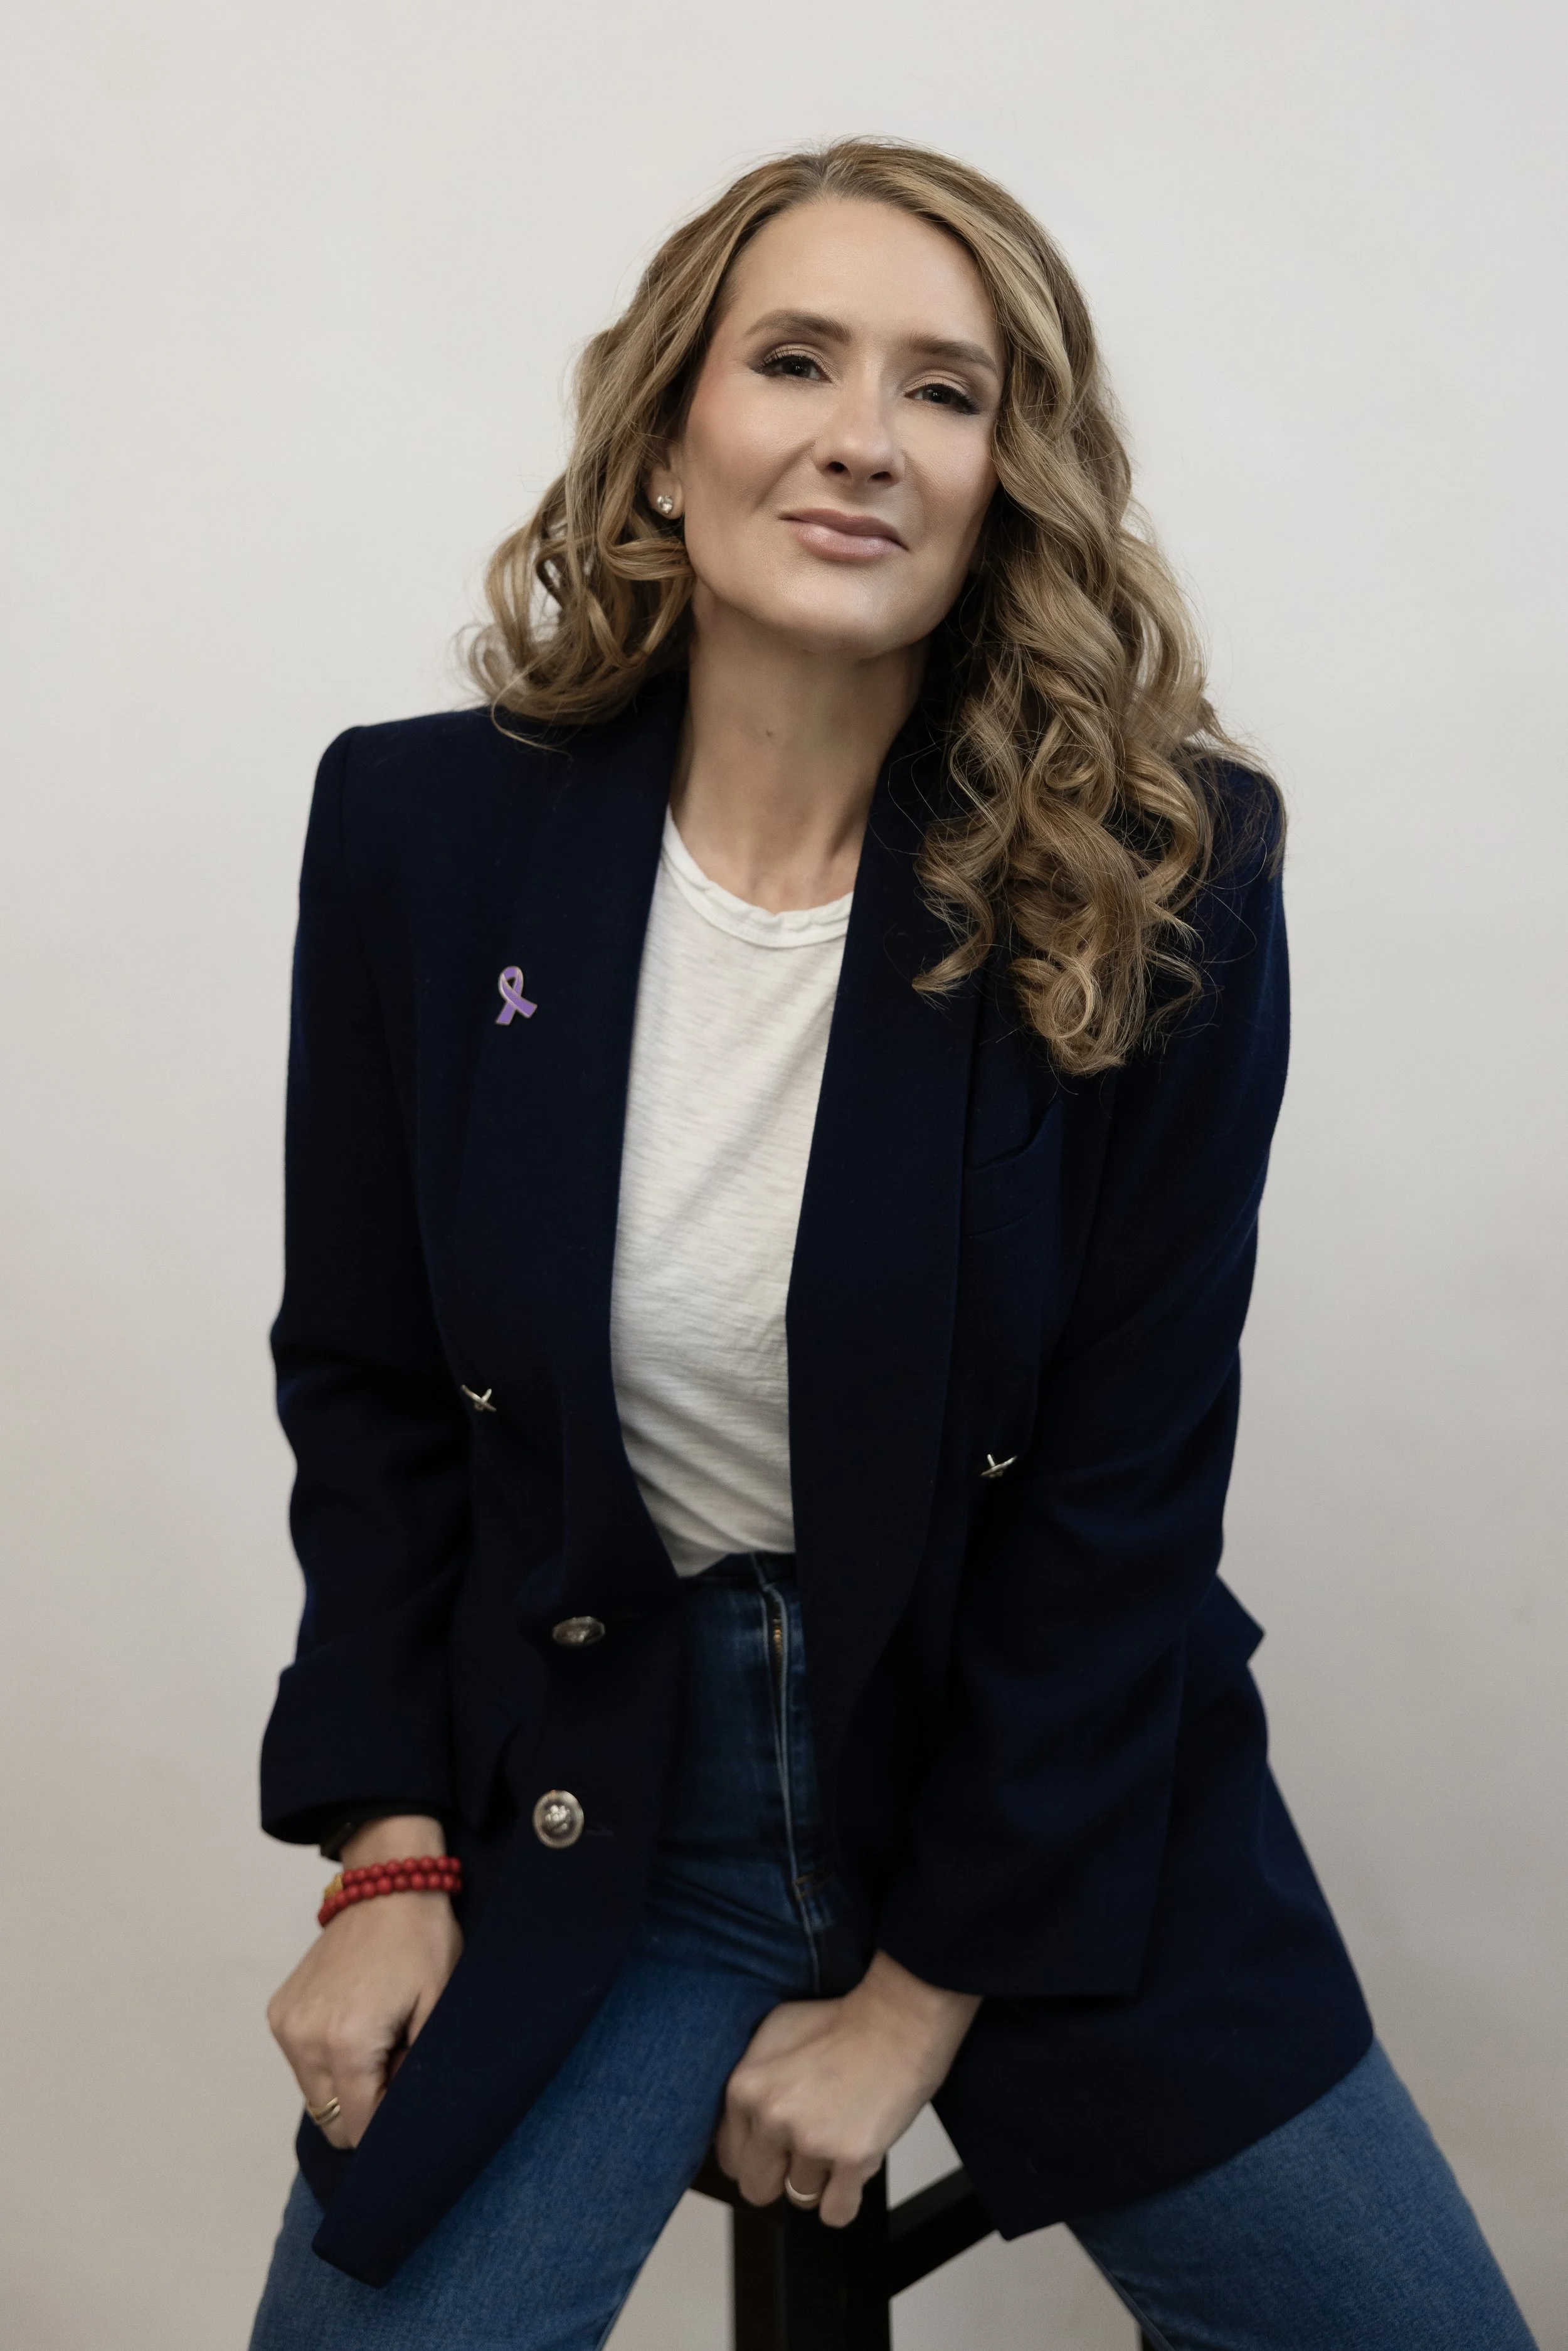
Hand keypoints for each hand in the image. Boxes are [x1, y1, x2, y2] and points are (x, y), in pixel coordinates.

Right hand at [265, 1816, 462, 2148]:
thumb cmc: (422, 1943)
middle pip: (331, 2119)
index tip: (409, 2094)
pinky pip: (301, 2062)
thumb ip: (416, 2074)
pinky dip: (326, 2058)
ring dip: (344, 2083)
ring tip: (377, 2037)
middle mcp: (304, 2039)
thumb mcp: (437, 2009)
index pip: (358, 2128)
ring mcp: (286, 2025)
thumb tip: (399, 2120)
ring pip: (315, 2094)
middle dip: (365, 2106)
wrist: (387, 1885)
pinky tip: (354, 2021)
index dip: (388, 2125)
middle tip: (396, 2060)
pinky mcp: (279, 2011)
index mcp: (346, 2044)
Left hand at [717, 1950, 980, 2226]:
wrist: (897, 2022)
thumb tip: (735, 2130)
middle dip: (780, 2177)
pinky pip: (835, 2213)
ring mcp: (811, 2140)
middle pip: (756, 2188)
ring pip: (800, 2198)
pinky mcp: (851, 2158)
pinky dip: (845, 2199)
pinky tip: (853, 2164)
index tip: (776, 2146)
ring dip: (820, 2179)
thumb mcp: (773, 2036)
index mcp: (744, 2088)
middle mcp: (771, 2117)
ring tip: (839, 2136)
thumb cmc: (839, 2025)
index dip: (756, 2155)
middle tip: (807, 2150)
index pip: (729, 2157)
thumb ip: (747, 2085)